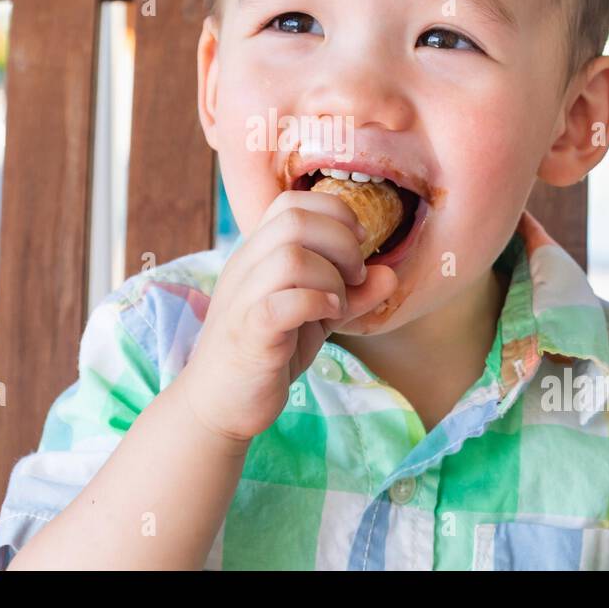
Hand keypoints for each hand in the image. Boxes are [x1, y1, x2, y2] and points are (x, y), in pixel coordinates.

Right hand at [179, 189, 398, 447]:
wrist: (218, 405)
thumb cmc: (269, 355)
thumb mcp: (317, 318)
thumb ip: (352, 295)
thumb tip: (390, 274)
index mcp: (257, 254)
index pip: (291, 202)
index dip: (335, 213)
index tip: (359, 244)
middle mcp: (245, 267)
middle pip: (293, 219)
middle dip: (341, 241)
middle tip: (355, 276)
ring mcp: (243, 299)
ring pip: (289, 256)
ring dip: (331, 275)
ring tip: (339, 302)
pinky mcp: (249, 334)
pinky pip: (283, 302)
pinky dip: (317, 302)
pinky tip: (329, 316)